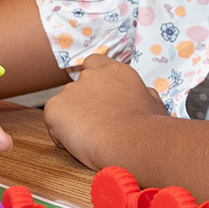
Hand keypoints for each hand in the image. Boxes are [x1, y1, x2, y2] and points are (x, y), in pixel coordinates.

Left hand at [42, 53, 166, 167]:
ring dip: (73, 120)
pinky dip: (62, 135)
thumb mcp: (154, 104)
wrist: (132, 142)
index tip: (98, 99)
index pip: (94, 63)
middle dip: (82, 105)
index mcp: (114, 71)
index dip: (93, 80)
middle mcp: (89, 76)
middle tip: (97, 126)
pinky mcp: (53, 108)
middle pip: (77, 88)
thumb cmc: (148, 128)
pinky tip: (82, 144)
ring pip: (64, 107)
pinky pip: (54, 123)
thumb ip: (143, 94)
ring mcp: (69, 91)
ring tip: (94, 138)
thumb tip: (145, 93)